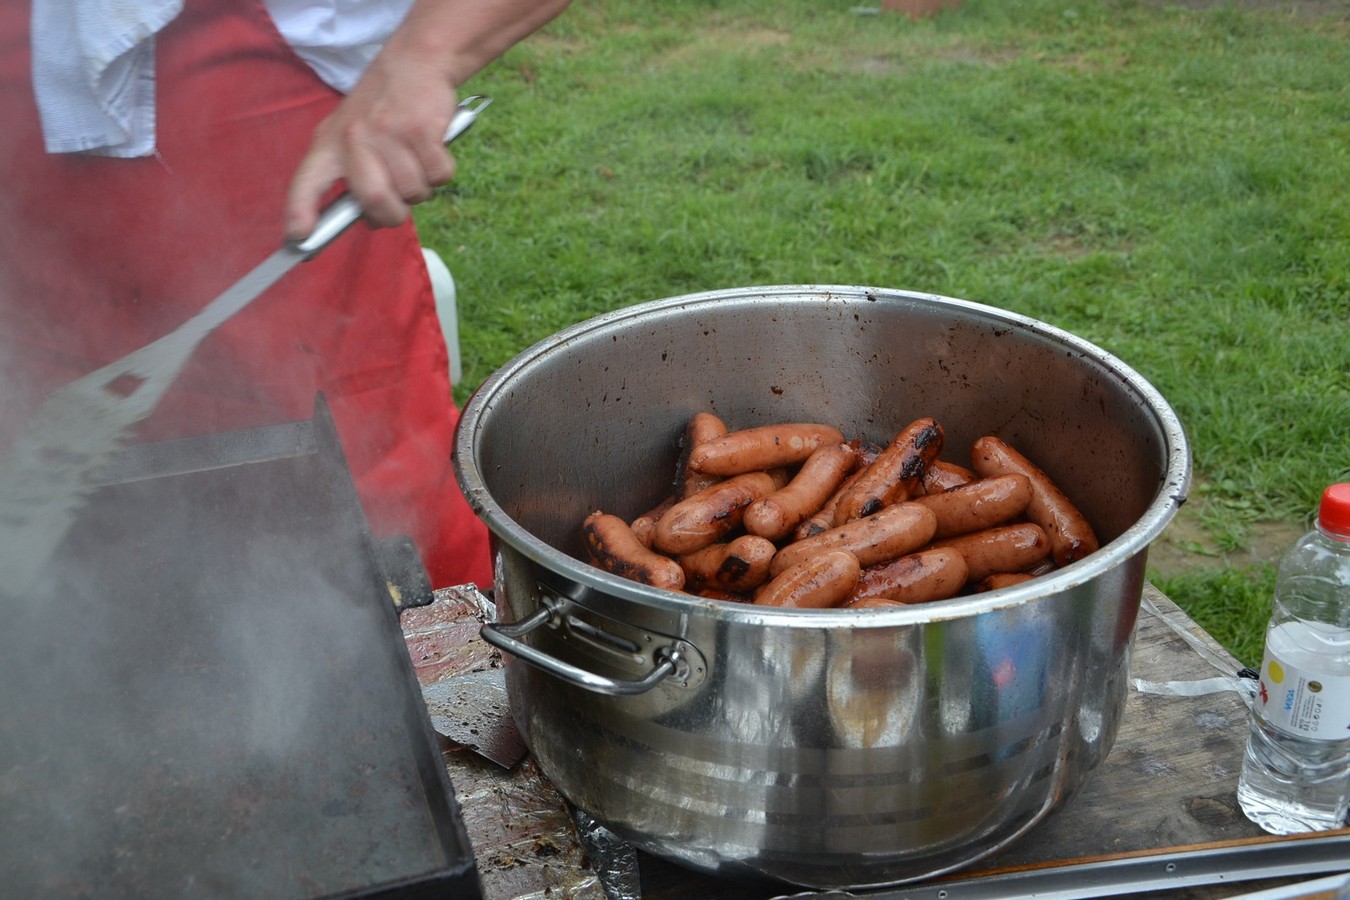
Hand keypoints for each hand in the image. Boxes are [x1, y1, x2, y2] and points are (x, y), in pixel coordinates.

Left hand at [284, 57, 458, 241]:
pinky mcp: (421, 130)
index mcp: (329, 145)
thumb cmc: (383, 108)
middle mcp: (353, 139)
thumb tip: (371, 222)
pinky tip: (433, 149)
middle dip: (394, 213)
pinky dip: (441, 171)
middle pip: (376, 200)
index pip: (306, 182)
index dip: (299, 212)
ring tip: (416, 161)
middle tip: (399, 204)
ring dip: (422, 187)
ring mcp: (387, 133)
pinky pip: (438, 176)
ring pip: (413, 192)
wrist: (414, 62)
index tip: (298, 237)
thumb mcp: (352, 136)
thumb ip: (355, 179)